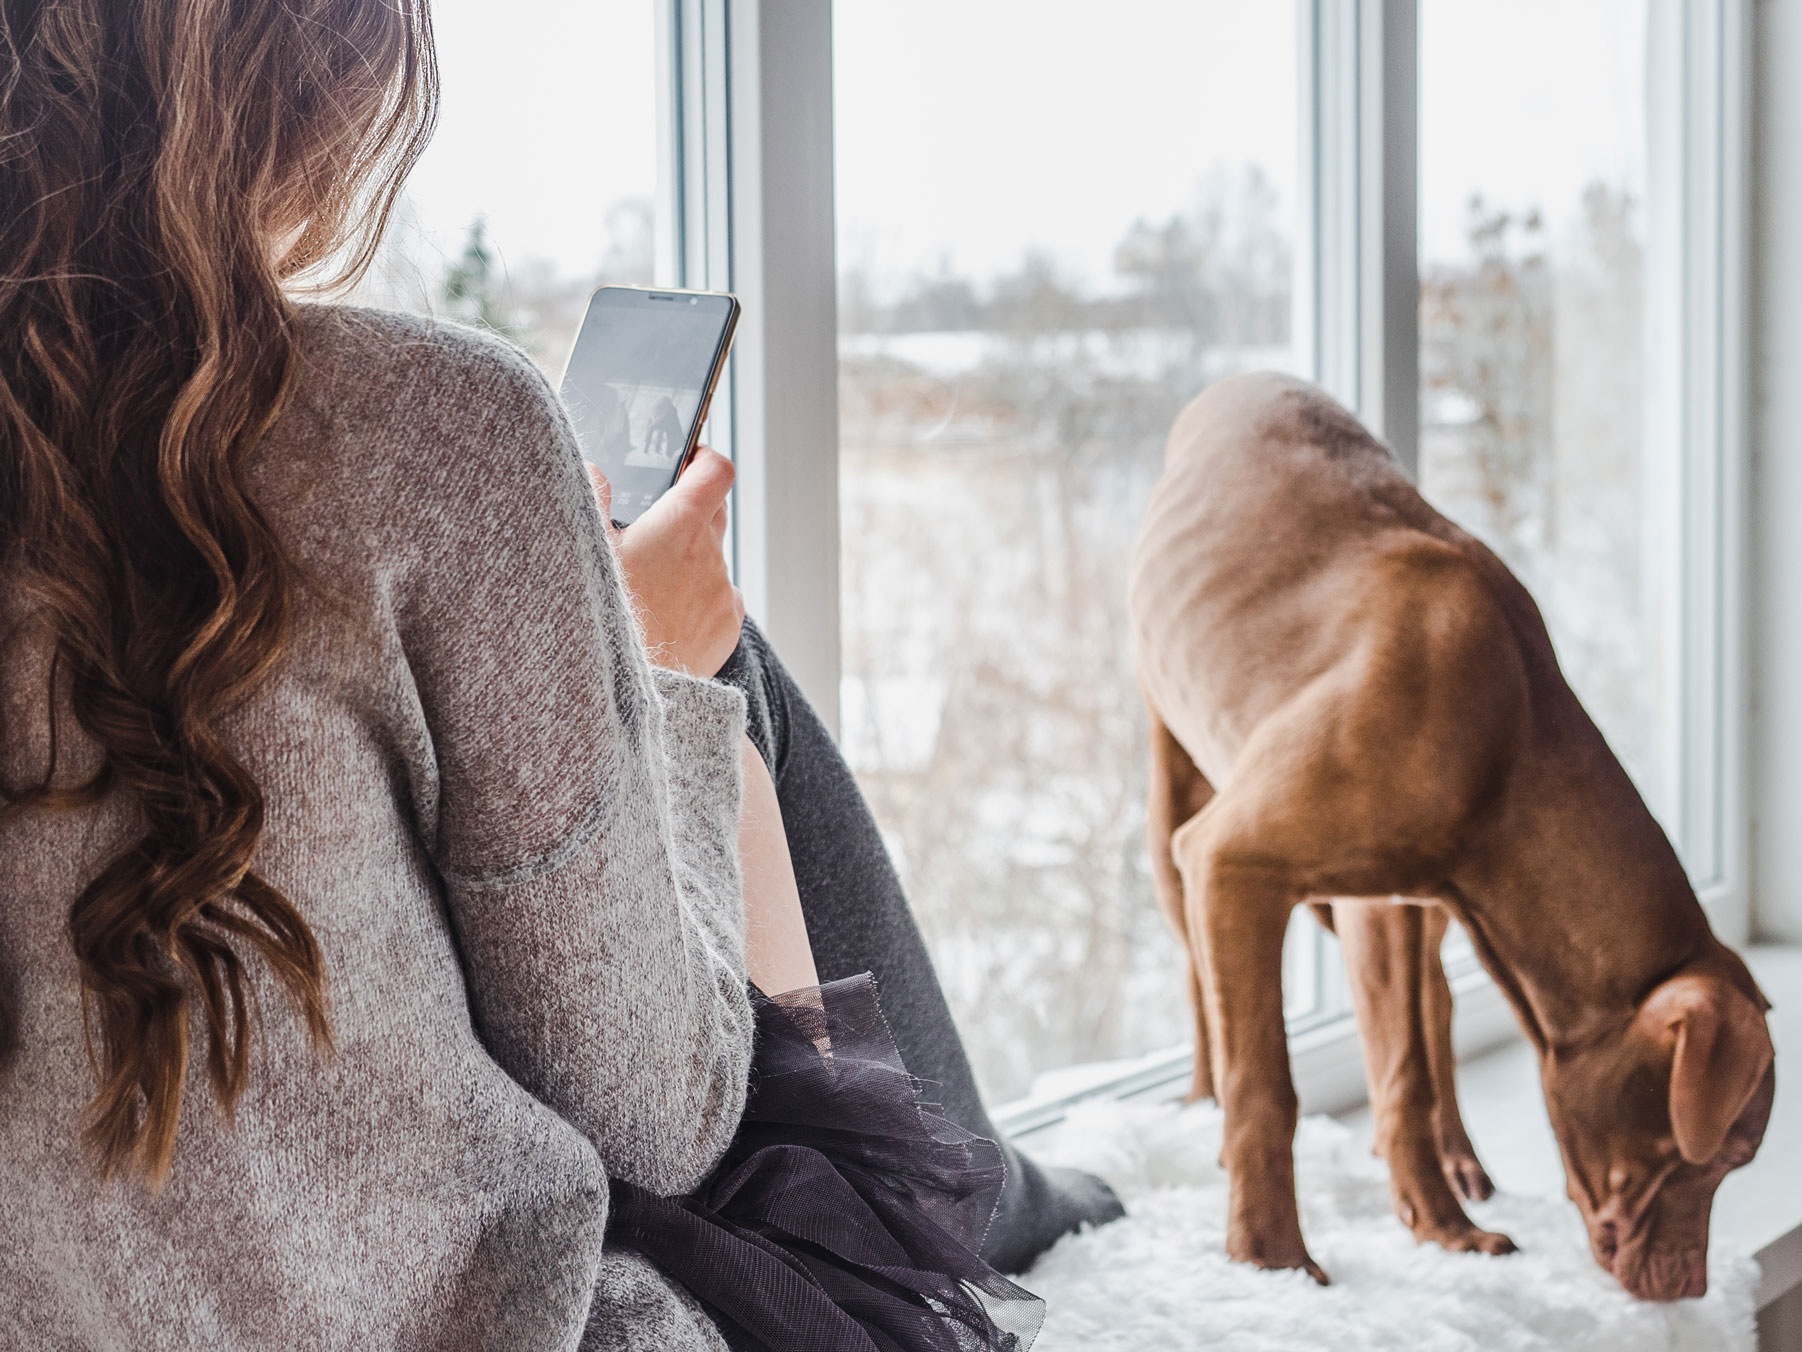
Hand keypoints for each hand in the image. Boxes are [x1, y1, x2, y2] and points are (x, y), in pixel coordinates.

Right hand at [588, 448, 744, 676]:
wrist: (627, 685)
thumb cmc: (603, 616)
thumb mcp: (586, 548)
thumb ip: (591, 498)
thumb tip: (595, 471)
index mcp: (681, 524)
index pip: (716, 471)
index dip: (705, 460)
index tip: (690, 461)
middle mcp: (711, 554)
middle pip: (715, 513)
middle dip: (692, 509)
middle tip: (658, 522)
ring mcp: (722, 591)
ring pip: (713, 560)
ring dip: (692, 560)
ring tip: (653, 582)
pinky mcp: (727, 626)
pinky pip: (719, 598)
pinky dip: (700, 597)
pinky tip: (668, 614)